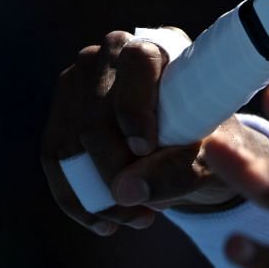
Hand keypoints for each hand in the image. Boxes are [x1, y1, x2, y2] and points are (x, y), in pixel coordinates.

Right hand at [41, 29, 268, 234]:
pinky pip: (55, 157)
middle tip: (142, 208)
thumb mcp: (209, 160)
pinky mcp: (62, 112)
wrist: (198, 150)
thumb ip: (177, 172)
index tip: (146, 149)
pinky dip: (75, 196)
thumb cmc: (213, 144)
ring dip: (95, 190)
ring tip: (132, 218)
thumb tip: (125, 192)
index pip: (139, 63)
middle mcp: (114, 53)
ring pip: (71, 139)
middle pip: (96, 113)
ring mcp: (81, 80)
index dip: (136, 107)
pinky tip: (102, 221)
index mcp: (162, 46)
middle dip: (114, 170)